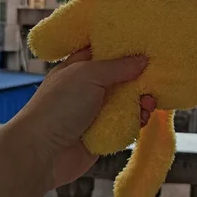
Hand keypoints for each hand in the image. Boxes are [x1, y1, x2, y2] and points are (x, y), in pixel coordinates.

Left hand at [12, 48, 155, 188]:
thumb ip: (118, 66)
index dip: (124, 46)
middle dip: (139, 77)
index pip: (104, 50)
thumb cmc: (58, 107)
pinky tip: (142, 118)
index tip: (146, 43)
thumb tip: (143, 59)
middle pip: (121, 77)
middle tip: (155, 77)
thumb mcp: (88, 75)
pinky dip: (137, 120)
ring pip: (128, 101)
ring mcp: (96, 112)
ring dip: (141, 101)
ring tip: (148, 103)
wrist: (41, 154)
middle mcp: (88, 87)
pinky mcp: (104, 134)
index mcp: (79, 67)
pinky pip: (127, 123)